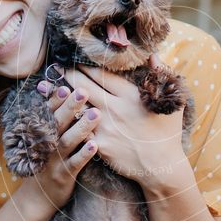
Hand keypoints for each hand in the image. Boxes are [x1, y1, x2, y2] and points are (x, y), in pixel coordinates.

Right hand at [17, 78, 100, 212]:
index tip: (67, 85)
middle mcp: (45, 144)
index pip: (47, 112)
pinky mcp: (64, 176)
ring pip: (67, 141)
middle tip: (84, 92)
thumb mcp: (43, 140)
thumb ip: (52, 120)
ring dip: (81, 127)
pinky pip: (75, 163)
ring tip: (96, 114)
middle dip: (70, 107)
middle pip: (57, 122)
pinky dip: (84, 154)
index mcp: (40, 133)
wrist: (37, 197)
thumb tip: (58, 91)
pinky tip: (95, 144)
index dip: (56, 99)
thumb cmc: (46, 161)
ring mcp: (54, 160)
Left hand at [63, 54, 186, 181]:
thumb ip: (161, 75)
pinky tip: (56, 116)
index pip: (100, 74)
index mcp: (129, 95)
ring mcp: (105, 127)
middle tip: (57, 67)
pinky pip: (79, 130)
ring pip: (77, 107)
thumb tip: (152, 55)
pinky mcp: (99, 145)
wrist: (162, 165)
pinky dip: (67, 122)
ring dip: (62, 97)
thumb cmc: (167, 133)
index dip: (85, 65)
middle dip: (68, 74)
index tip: (75, 59)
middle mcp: (114, 108)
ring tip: (49, 87)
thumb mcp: (171, 101)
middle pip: (83, 86)